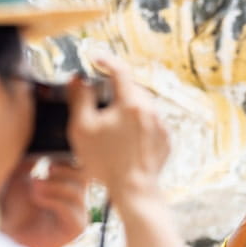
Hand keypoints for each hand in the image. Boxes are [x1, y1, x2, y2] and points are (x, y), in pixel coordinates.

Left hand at [0, 158, 87, 246]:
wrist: (11, 237)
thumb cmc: (15, 210)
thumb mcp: (19, 179)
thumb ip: (30, 163)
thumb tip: (42, 150)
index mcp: (69, 187)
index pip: (80, 166)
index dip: (65, 160)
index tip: (46, 161)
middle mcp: (78, 200)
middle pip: (85, 175)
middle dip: (65, 170)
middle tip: (47, 170)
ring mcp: (79, 214)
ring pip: (77, 191)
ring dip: (54, 185)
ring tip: (34, 186)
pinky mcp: (76, 228)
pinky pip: (71, 209)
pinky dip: (52, 200)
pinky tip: (37, 199)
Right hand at [67, 55, 169, 201]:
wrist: (134, 189)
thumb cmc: (106, 161)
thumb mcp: (82, 128)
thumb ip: (80, 98)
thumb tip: (79, 80)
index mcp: (131, 103)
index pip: (119, 70)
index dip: (105, 59)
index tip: (94, 58)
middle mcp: (151, 110)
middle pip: (132, 87)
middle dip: (115, 86)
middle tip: (99, 95)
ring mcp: (161, 125)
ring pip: (143, 105)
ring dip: (127, 105)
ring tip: (112, 120)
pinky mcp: (166, 139)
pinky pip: (151, 122)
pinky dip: (138, 122)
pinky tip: (125, 136)